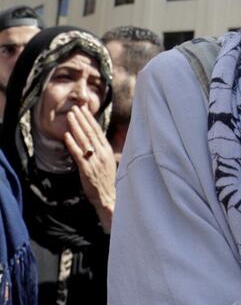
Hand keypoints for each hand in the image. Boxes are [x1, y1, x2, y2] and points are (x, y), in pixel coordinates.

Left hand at [64, 105, 115, 232]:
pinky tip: (67, 135)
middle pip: (90, 132)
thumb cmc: (108, 181)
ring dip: (76, 127)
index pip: (98, 131)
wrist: (109, 197)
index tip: (83, 110)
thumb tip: (95, 141)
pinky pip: (78, 154)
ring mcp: (94, 160)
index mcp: (108, 150)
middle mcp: (102, 153)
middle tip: (74, 108)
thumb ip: (102, 151)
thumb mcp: (108, 162)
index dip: (90, 120)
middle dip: (82, 119)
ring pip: (84, 140)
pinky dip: (72, 144)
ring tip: (69, 116)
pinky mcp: (87, 169)